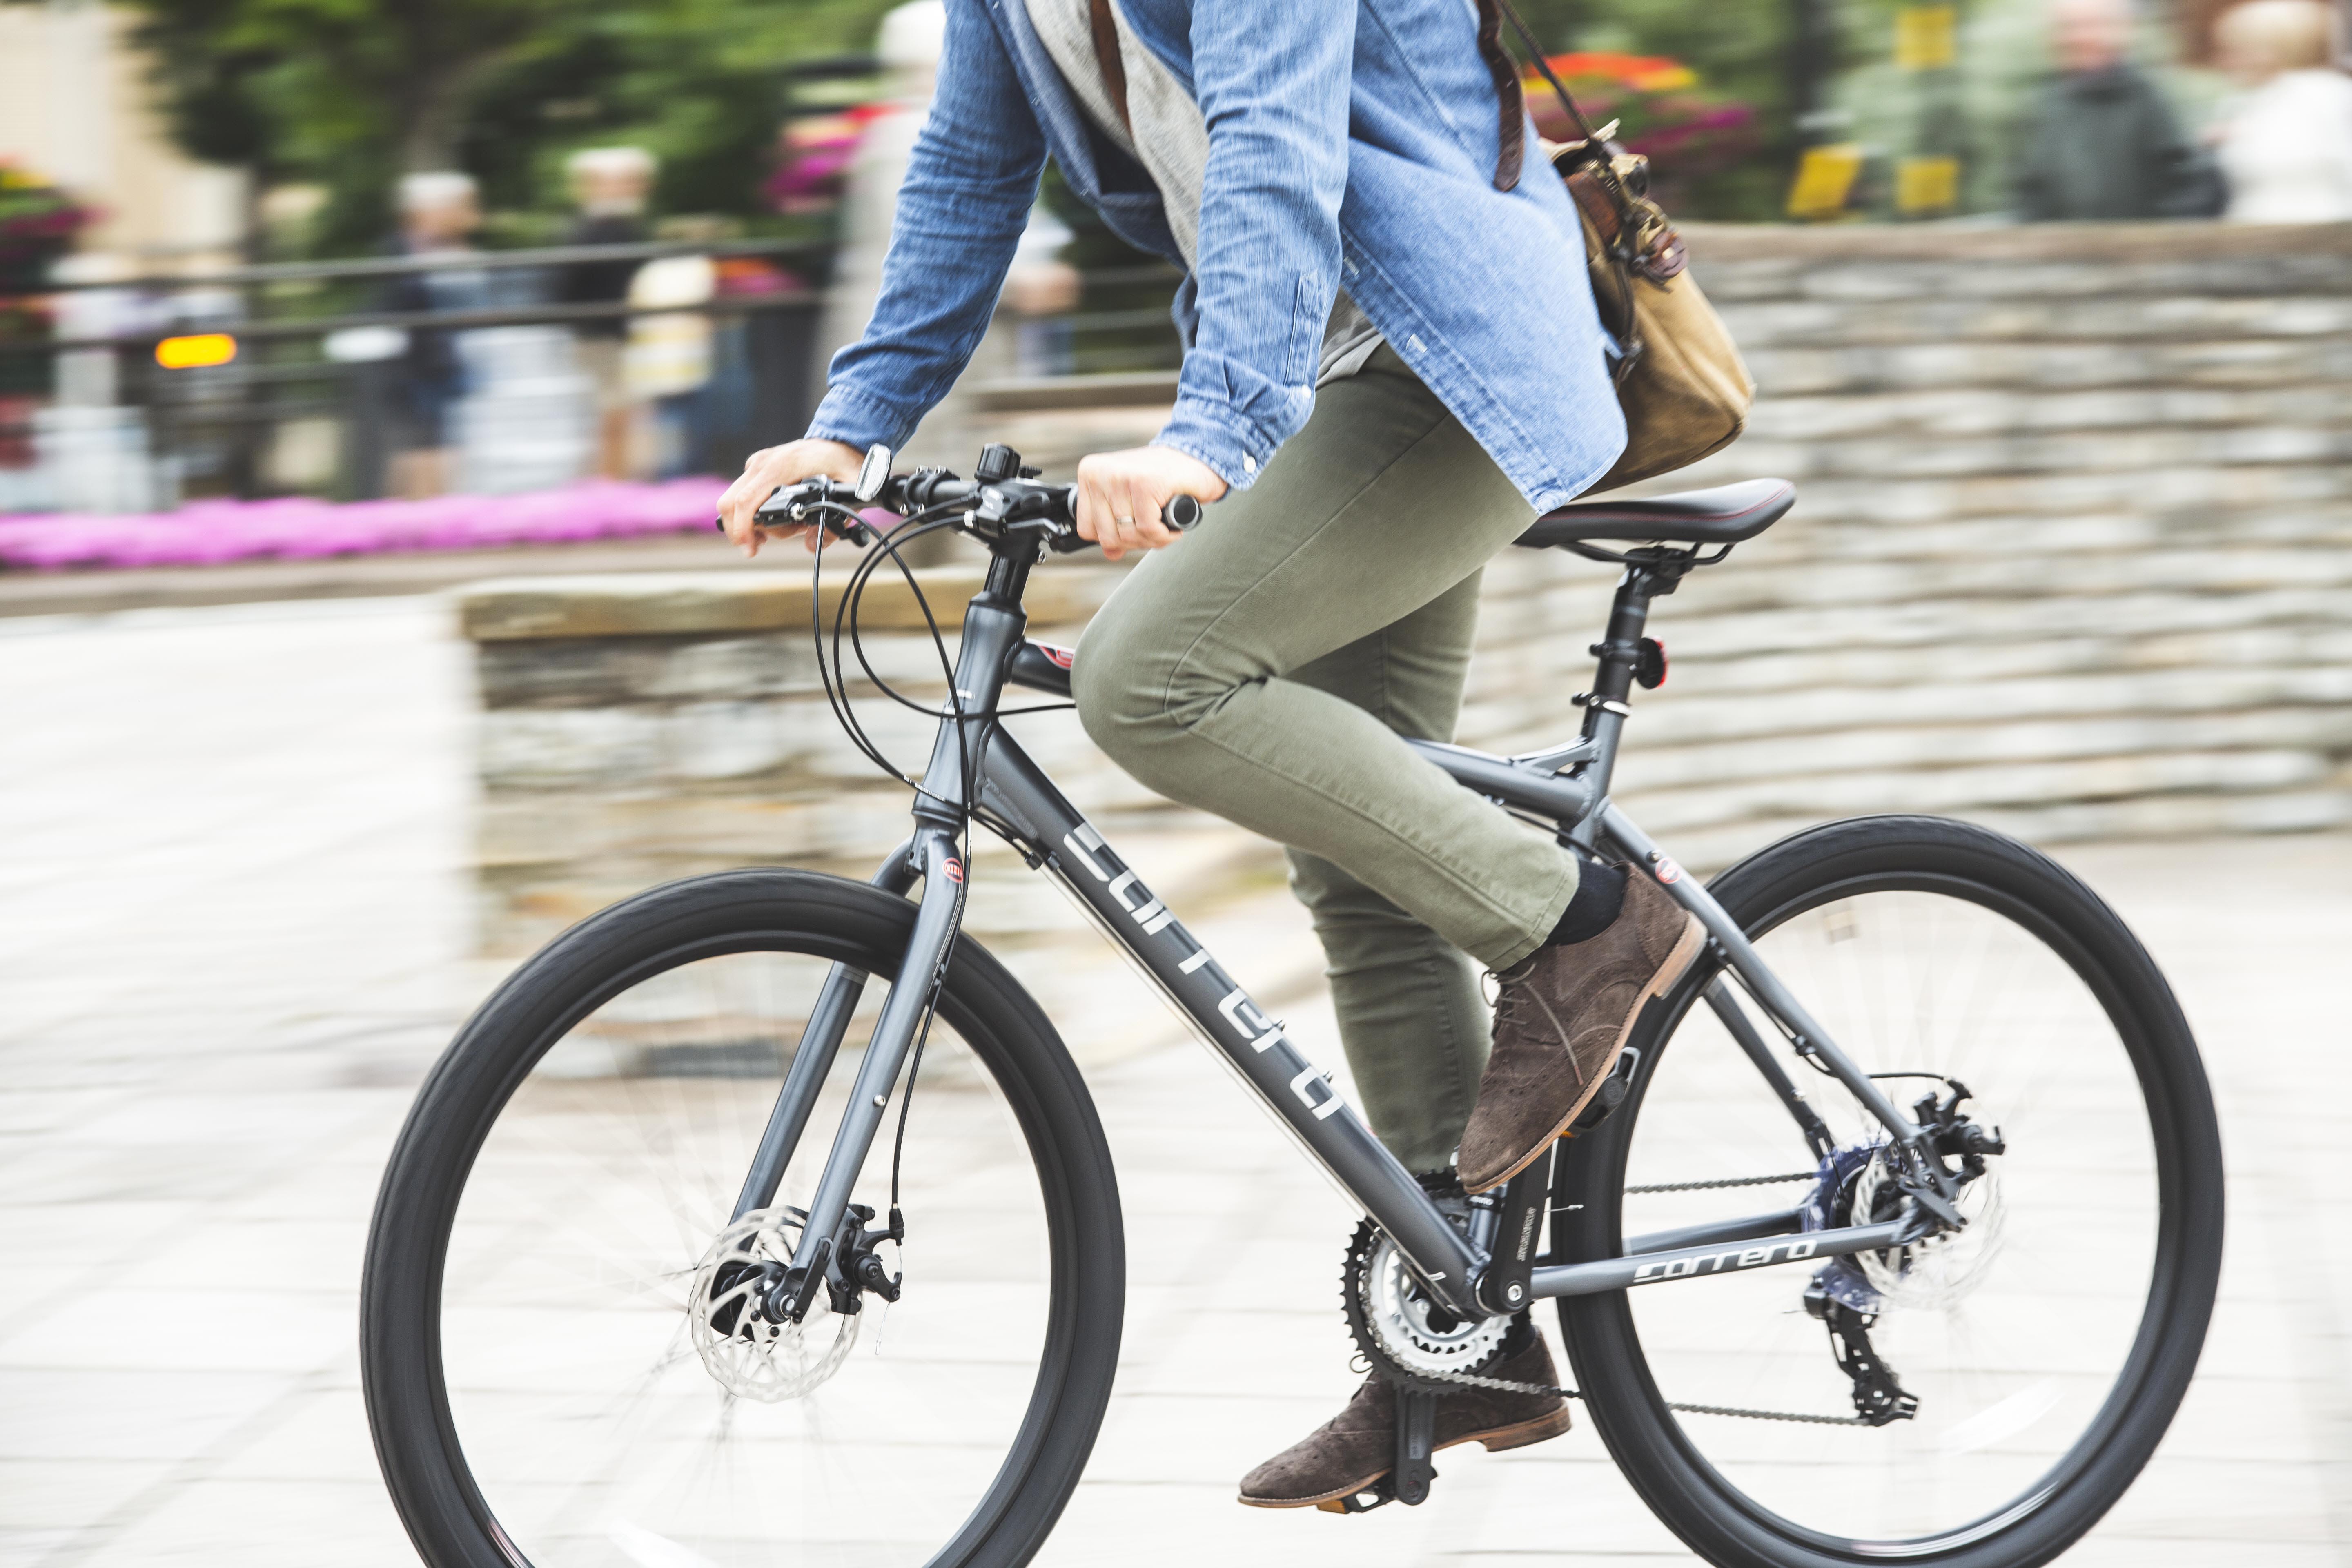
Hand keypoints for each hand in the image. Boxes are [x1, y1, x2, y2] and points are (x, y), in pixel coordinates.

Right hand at [717, 437, 863, 557]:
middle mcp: (764, 462)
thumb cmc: (843, 465)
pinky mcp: (757, 466)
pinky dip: (748, 511)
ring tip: (774, 532)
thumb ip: (835, 524)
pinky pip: (742, 492)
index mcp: (783, 467)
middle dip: (740, 530)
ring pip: (733, 498)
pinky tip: (770, 519)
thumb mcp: (850, 494)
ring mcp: (759, 462)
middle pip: (731, 500)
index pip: (747, 500)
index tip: (749, 548)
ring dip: (746, 522)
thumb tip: (812, 545)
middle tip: (758, 545)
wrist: (839, 443)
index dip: (743, 528)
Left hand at [1073, 446, 1227, 560]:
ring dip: (1153, 540)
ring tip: (1164, 526)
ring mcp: (1120, 477)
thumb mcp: (1130, 501)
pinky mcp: (1143, 484)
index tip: (1135, 529)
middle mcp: (1100, 473)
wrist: (1200, 458)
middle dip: (1136, 542)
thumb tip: (1110, 553)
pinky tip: (1173, 526)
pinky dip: (1165, 535)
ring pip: (1128, 536)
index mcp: (1090, 474)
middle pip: (1107, 537)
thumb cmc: (1165, 479)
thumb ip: (1115, 525)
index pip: (1087, 530)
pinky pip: (1148, 529)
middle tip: (1155, 529)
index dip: (1114, 539)